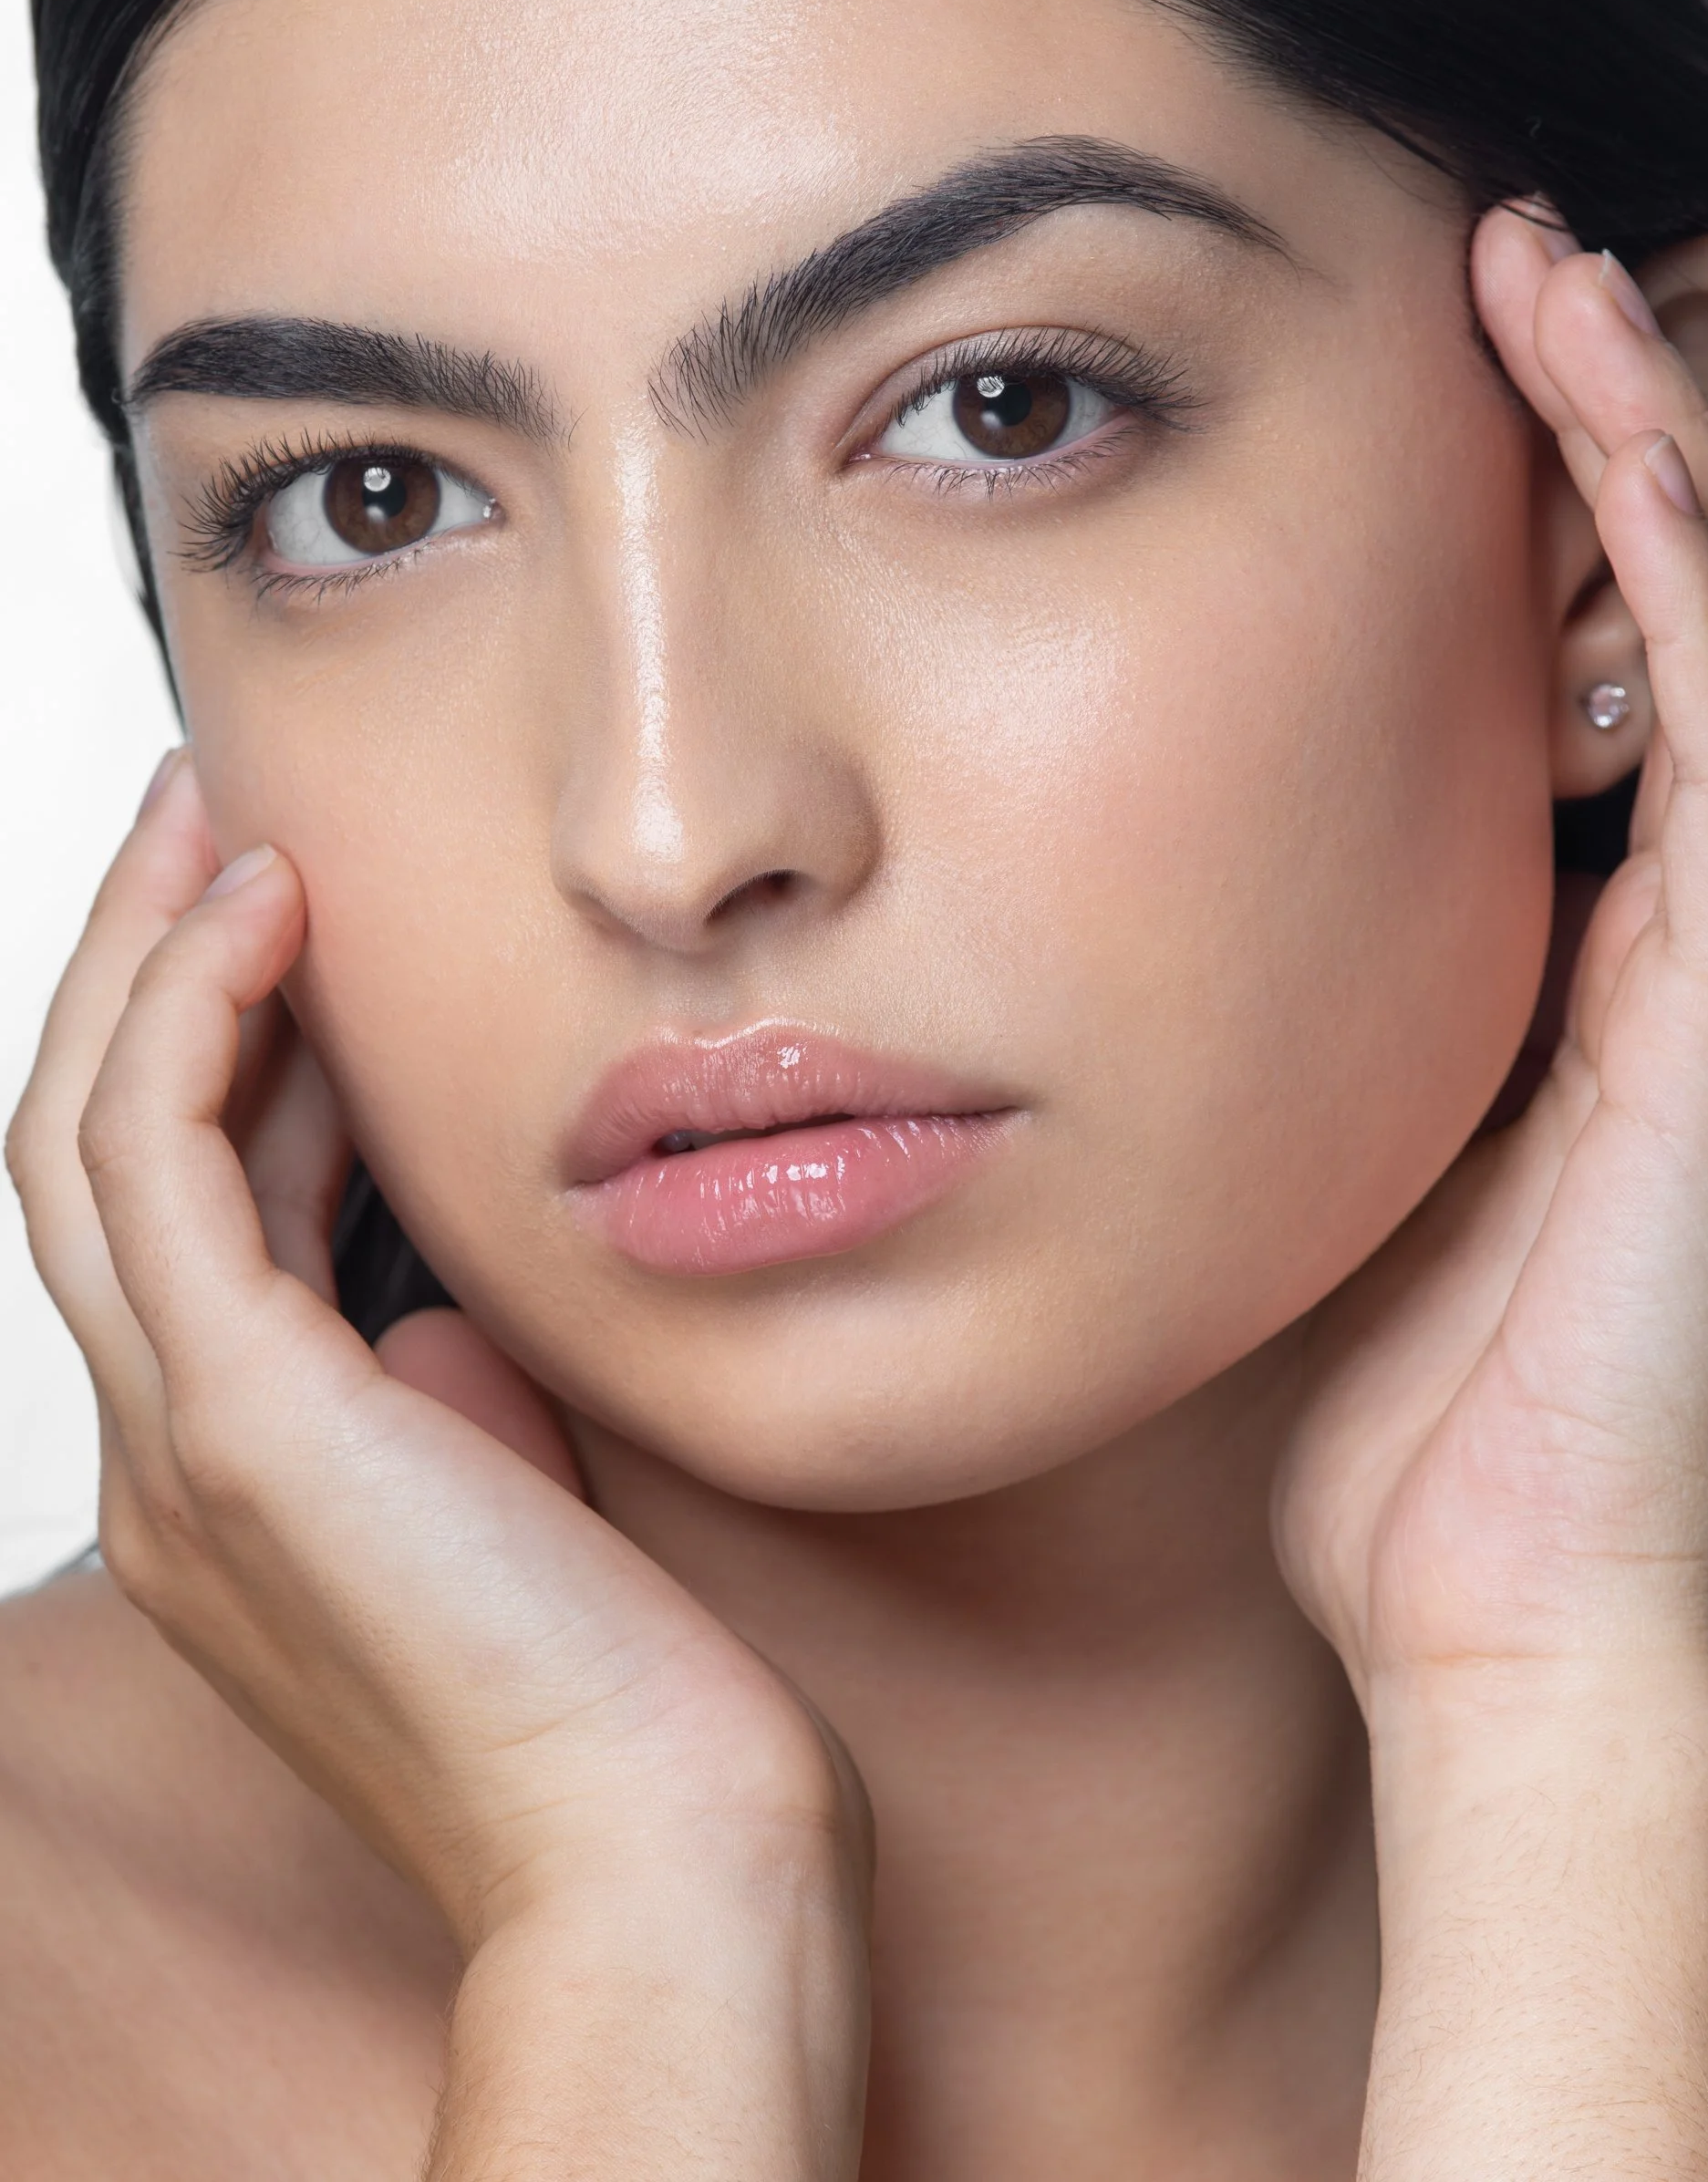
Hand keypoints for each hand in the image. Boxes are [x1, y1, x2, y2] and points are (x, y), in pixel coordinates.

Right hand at [8, 768, 868, 2173]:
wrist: (663, 1852)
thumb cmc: (628, 1683)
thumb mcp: (510, 1486)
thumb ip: (444, 1382)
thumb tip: (443, 1285)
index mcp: (232, 1472)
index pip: (174, 1203)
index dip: (213, 1038)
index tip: (285, 904)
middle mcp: (171, 1452)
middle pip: (91, 1148)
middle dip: (142, 960)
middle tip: (207, 808)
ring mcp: (185, 1442)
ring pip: (90, 1135)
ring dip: (147, 954)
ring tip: (220, 812)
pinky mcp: (244, 1427)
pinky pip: (163, 1165)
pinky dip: (198, 1018)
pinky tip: (271, 908)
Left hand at [1274, 211, 1707, 1706]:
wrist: (1497, 1623)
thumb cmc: (1400, 1404)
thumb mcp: (1351, 1131)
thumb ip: (1323, 984)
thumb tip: (1149, 871)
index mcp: (1645, 966)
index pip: (1627, 669)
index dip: (1568, 493)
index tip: (1446, 342)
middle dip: (1638, 415)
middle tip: (1528, 235)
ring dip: (1656, 436)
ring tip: (1549, 260)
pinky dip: (1680, 566)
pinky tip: (1602, 422)